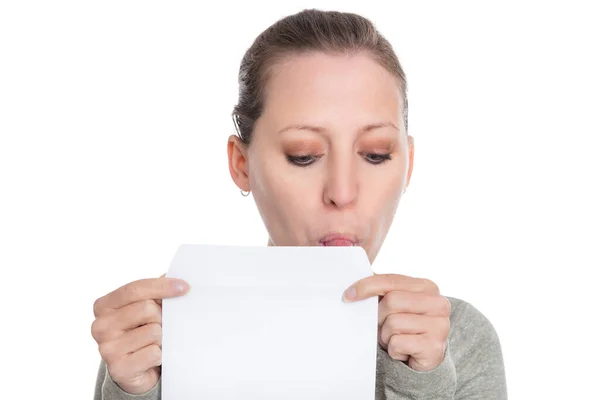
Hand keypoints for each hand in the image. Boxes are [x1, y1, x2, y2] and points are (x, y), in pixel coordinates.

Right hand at [91, 275, 189, 393]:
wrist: (136, 371)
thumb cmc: (142, 332)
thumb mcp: (145, 308)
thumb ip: (155, 292)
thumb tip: (175, 277)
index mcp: (103, 306)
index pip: (135, 289)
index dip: (161, 286)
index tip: (185, 287)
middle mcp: (100, 326)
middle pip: (146, 309)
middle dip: (162, 317)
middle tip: (161, 326)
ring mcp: (107, 349)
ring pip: (154, 331)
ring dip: (162, 338)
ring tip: (155, 343)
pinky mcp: (119, 369)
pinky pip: (154, 353)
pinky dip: (160, 355)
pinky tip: (152, 358)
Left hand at [343, 274, 450, 371]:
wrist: (423, 357)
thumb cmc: (404, 327)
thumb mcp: (394, 304)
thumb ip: (381, 289)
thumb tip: (354, 284)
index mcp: (427, 287)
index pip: (391, 280)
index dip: (366, 286)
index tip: (349, 295)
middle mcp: (438, 303)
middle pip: (391, 301)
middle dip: (380, 317)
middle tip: (385, 327)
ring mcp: (440, 325)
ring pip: (393, 323)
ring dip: (386, 336)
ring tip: (395, 339)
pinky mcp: (434, 347)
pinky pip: (398, 343)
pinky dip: (393, 350)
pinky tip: (403, 351)